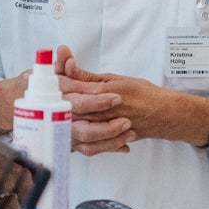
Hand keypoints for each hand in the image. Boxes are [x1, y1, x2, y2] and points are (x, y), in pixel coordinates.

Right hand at [0, 46, 129, 151]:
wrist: (7, 108)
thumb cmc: (29, 88)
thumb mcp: (43, 73)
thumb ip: (58, 65)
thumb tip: (64, 51)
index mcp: (52, 97)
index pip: (77, 98)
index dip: (97, 99)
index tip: (116, 97)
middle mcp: (55, 117)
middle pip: (82, 125)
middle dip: (106, 125)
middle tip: (126, 120)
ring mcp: (59, 132)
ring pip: (85, 141)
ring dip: (109, 139)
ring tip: (128, 134)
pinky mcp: (64, 141)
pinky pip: (87, 150)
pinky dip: (105, 149)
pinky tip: (122, 147)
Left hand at [59, 49, 208, 147]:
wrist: (166, 114)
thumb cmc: (143, 94)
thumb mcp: (114, 79)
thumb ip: (88, 76)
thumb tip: (67, 62)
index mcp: (105, 92)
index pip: (72, 88)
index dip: (55, 84)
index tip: (44, 79)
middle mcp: (105, 111)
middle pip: (70, 109)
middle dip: (54, 104)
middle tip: (42, 99)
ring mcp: (107, 127)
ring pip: (77, 129)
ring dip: (62, 124)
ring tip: (52, 117)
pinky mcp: (110, 140)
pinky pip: (89, 146)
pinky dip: (77, 141)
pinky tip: (68, 134)